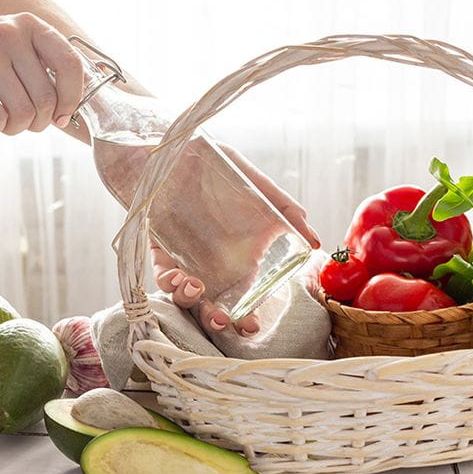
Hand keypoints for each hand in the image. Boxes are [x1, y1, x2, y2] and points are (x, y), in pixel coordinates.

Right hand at [0, 13, 83, 134]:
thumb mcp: (8, 44)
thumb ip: (37, 66)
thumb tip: (67, 108)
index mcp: (29, 25)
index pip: (71, 65)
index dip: (72, 97)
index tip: (62, 115)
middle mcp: (11, 34)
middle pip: (47, 98)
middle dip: (39, 122)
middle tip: (24, 123)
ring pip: (23, 113)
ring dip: (15, 128)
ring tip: (1, 120)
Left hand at [153, 143, 319, 334]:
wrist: (173, 147)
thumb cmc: (215, 165)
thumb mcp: (253, 182)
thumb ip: (283, 208)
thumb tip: (315, 240)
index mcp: (237, 254)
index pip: (244, 292)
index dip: (247, 312)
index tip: (251, 326)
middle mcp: (210, 261)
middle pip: (214, 301)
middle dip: (218, 319)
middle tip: (224, 322)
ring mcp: (183, 257)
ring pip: (184, 295)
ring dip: (189, 299)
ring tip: (196, 288)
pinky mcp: (158, 248)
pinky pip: (161, 274)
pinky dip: (168, 281)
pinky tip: (177, 276)